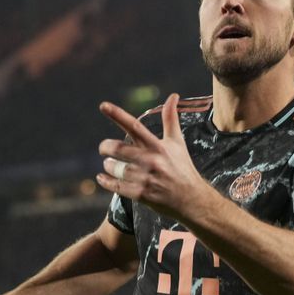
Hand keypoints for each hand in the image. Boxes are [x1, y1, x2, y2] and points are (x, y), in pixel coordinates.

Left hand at [96, 93, 209, 220]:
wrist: (191, 198)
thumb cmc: (182, 167)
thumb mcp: (177, 142)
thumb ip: (170, 118)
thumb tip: (173, 95)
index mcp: (157, 146)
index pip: (134, 126)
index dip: (117, 115)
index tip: (103, 105)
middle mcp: (151, 160)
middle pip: (117, 148)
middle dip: (105, 146)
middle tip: (104, 148)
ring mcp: (145, 178)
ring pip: (115, 168)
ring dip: (108, 165)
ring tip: (109, 164)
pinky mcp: (141, 194)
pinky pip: (116, 186)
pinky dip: (105, 181)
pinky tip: (102, 178)